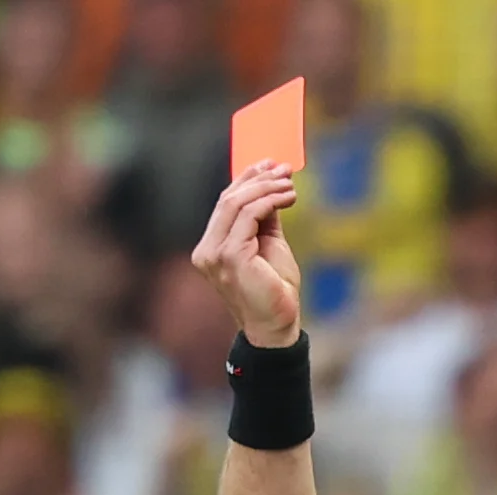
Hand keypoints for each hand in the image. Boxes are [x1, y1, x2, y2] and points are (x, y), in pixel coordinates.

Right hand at [192, 164, 303, 346]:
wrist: (278, 327)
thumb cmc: (276, 291)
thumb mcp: (270, 246)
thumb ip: (265, 219)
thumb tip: (271, 187)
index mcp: (211, 247)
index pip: (225, 204)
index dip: (246, 180)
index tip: (269, 165)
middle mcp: (207, 250)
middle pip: (228, 200)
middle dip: (257, 179)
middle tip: (284, 169)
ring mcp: (215, 254)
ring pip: (236, 204)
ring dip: (266, 188)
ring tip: (290, 183)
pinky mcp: (230, 257)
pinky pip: (248, 216)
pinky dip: (269, 201)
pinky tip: (288, 197)